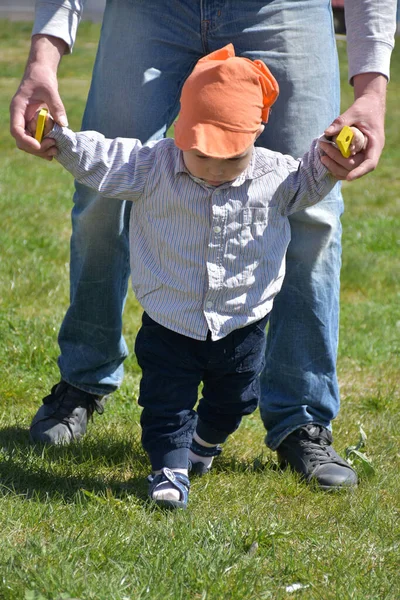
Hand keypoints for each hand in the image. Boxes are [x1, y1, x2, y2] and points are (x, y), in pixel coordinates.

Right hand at [9, 34, 67, 160]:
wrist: (41, 73)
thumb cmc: (42, 78)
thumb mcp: (50, 89)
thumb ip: (56, 106)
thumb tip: (64, 124)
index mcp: (18, 108)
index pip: (16, 130)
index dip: (26, 141)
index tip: (39, 145)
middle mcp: (20, 118)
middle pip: (22, 141)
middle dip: (37, 148)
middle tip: (54, 147)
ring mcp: (26, 122)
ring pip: (29, 144)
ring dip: (41, 150)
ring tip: (56, 150)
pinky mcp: (34, 125)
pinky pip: (36, 140)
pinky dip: (44, 147)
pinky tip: (55, 149)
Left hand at [324, 73, 386, 180]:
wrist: (370, 105)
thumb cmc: (365, 108)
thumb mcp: (354, 112)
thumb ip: (341, 122)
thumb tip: (327, 132)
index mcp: (375, 144)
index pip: (370, 163)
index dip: (360, 172)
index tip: (349, 177)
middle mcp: (370, 153)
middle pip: (355, 166)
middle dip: (338, 162)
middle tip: (324, 152)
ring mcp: (362, 156)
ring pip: (348, 170)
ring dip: (334, 166)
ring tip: (322, 157)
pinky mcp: (355, 156)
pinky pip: (345, 167)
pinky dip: (335, 166)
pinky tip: (326, 159)